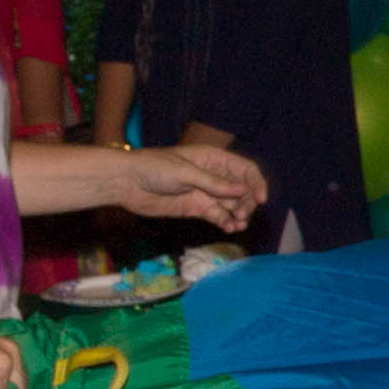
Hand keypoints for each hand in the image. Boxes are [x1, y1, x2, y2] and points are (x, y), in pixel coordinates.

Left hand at [124, 144, 265, 229]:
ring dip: (239, 215)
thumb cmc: (154, 168)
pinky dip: (226, 223)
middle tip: (242, 214)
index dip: (256, 183)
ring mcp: (206, 193)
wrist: (127, 182)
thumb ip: (214, 183)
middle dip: (247, 202)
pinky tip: (229, 229)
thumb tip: (244, 190)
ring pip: (232, 205)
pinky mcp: (196, 209)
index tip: (261, 198)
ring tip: (237, 225)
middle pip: (242, 190)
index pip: (245, 169)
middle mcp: (214, 176)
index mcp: (214, 159)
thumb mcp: (186, 173)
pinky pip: (218, 217)